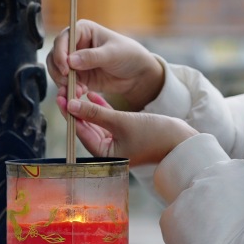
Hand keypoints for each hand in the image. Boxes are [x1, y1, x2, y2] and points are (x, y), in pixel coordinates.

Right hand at [46, 20, 164, 110]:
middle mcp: (75, 44)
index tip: (65, 68)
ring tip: (77, 90)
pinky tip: (80, 93)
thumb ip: (92, 57)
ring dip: (62, 82)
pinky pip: (65, 83)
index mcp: (83, 31)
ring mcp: (75, 62)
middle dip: (58, 70)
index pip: (63, 39)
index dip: (60, 53)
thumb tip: (70, 61)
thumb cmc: (128, 56)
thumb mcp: (112, 54)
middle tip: (67, 82)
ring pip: (56, 71)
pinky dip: (68, 89)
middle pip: (54, 55)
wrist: (137, 75)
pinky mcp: (77, 77)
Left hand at [64, 92, 197, 164]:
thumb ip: (95, 113)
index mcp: (104, 155)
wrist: (183, 143)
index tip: (60, 97)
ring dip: (86, 106)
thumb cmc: (155, 135)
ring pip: (95, 122)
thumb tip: (71, 104)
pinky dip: (100, 108)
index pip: (80, 132)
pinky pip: (107, 120)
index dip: (70, 113)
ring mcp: (116, 143)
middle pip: (85, 127)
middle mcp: (107, 151)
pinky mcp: (124, 134)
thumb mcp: (122, 121)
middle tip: (63, 90)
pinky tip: (91, 93)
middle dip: (75, 108)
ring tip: (74, 88)